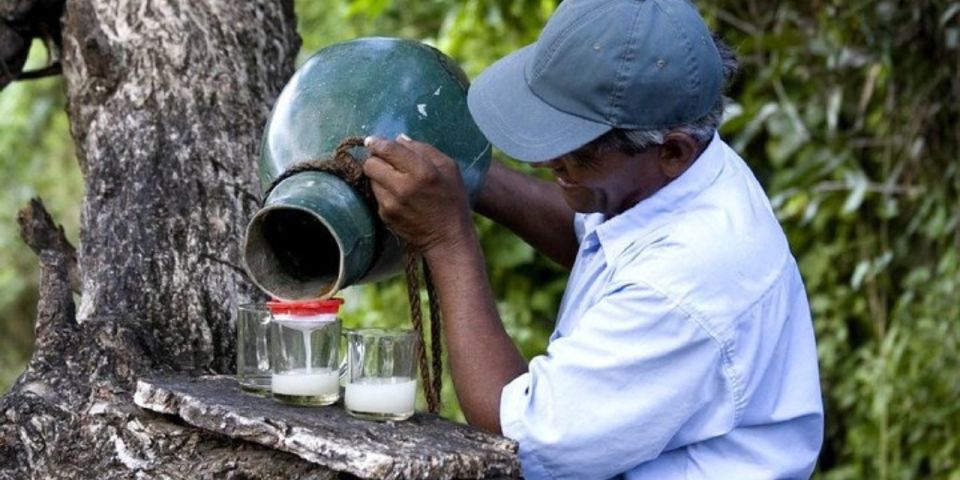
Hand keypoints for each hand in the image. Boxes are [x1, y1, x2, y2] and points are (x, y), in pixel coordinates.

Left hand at [362, 134, 472, 251]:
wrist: (448, 238)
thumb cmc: (453, 200)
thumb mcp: (449, 168)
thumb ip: (424, 149)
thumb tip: (399, 139)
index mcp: (422, 171)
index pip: (388, 149)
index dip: (377, 142)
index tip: (373, 141)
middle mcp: (403, 187)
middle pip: (371, 163)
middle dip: (375, 159)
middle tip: (385, 161)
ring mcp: (391, 203)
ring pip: (370, 179)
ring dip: (379, 176)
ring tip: (395, 181)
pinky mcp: (385, 216)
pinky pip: (376, 196)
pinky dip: (383, 192)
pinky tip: (399, 197)